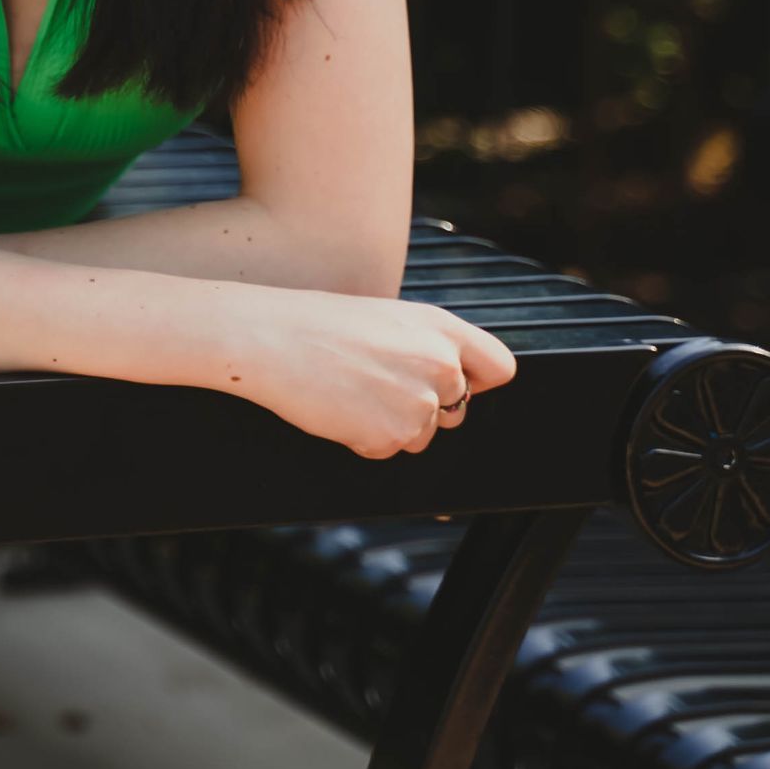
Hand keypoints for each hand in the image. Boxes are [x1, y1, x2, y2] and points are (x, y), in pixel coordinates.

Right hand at [218, 284, 516, 459]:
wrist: (270, 338)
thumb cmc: (319, 324)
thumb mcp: (387, 319)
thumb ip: (428, 346)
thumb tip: (451, 382)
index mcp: (441, 328)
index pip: (499, 368)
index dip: (479, 381)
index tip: (458, 384)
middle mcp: (442, 365)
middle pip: (458, 410)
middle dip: (425, 408)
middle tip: (377, 384)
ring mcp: (420, 403)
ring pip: (422, 435)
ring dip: (391, 425)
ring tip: (352, 391)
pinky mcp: (394, 435)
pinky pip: (388, 449)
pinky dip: (364, 438)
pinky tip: (339, 408)